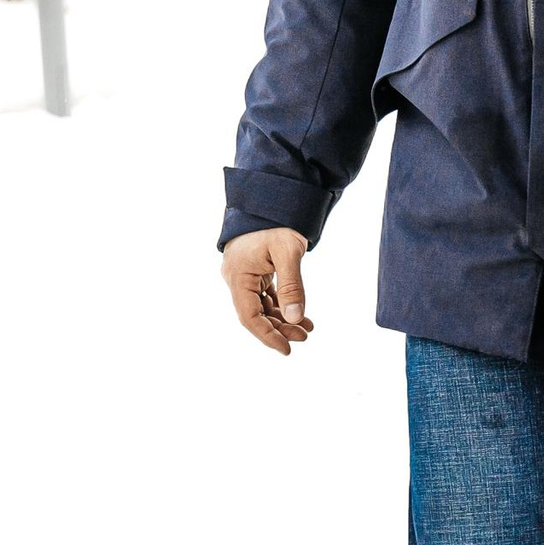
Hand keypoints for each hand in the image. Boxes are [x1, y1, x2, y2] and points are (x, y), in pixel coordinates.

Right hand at [222, 227, 313, 354]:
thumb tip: (296, 319)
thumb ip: (292, 287)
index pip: (249, 316)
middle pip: (255, 314)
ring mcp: (244, 274)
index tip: (287, 349)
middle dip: (279, 328)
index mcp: (238, 275)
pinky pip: (265, 295)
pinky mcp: (254, 270)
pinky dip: (282, 305)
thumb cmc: (277, 220)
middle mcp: (236, 277)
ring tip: (306, 327)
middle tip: (304, 336)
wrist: (272, 195)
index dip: (267, 336)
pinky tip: (299, 315)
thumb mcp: (288, 252)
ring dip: (282, 319)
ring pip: (261, 306)